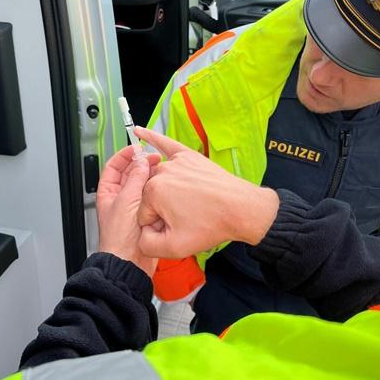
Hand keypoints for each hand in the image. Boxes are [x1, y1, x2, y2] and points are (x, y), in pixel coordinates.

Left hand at [97, 145, 160, 275]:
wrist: (129, 263)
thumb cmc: (119, 239)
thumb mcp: (127, 201)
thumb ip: (136, 178)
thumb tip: (142, 162)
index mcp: (108, 193)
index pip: (114, 167)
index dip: (124, 155)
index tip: (137, 148)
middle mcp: (119, 199)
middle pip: (131, 174)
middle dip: (143, 165)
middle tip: (155, 159)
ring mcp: (133, 208)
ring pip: (143, 186)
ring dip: (152, 179)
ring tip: (160, 173)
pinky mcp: (145, 217)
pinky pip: (153, 200)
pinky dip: (158, 193)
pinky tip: (163, 190)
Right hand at [135, 127, 278, 258]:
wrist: (241, 209)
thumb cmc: (211, 225)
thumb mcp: (175, 247)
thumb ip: (146, 244)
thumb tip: (140, 235)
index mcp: (153, 192)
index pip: (142, 214)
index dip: (158, 226)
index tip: (176, 228)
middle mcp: (161, 172)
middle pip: (150, 197)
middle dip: (163, 211)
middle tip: (186, 219)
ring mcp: (175, 161)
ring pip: (159, 181)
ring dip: (167, 192)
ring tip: (187, 203)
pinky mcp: (188, 155)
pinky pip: (165, 144)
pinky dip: (151, 137)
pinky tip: (138, 131)